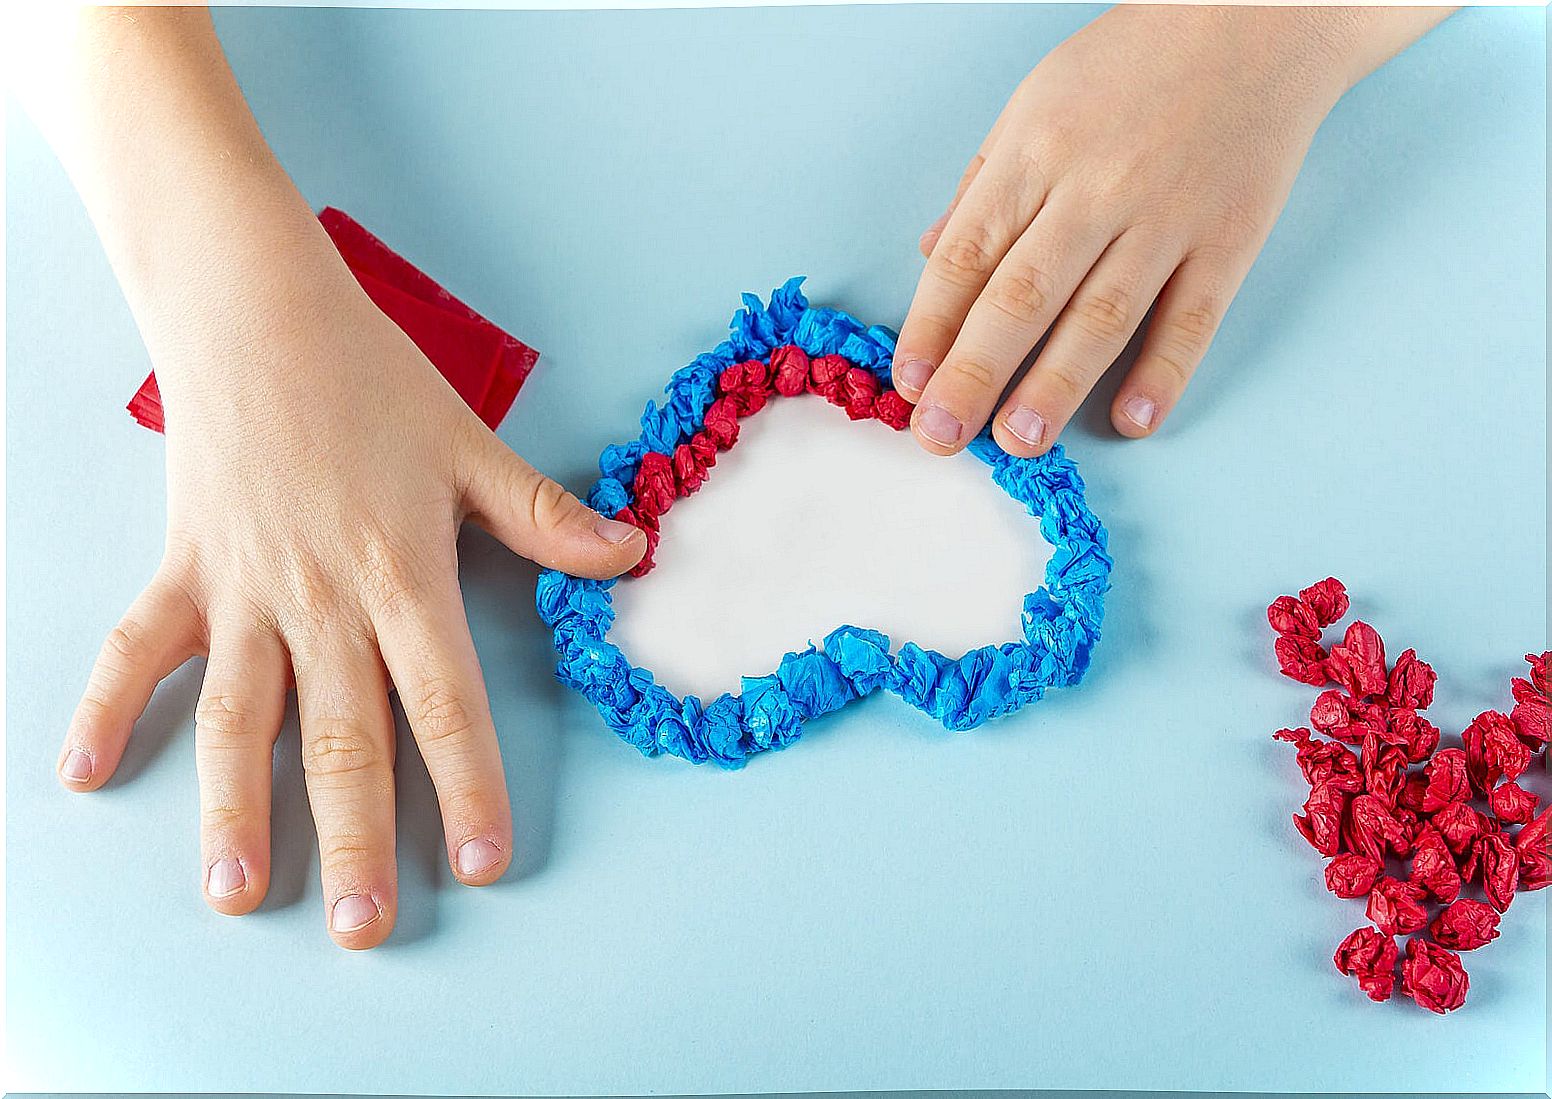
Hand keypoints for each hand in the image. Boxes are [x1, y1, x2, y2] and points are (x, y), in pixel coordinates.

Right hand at [55, 258, 645, 948]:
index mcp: (403, 574)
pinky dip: (104, 707)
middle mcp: (322, 599)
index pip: (445, 700)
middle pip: (342, 735)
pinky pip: (135, 649)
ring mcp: (242, 591)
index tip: (483, 862)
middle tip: (365, 926)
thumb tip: (629, 554)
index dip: (467, 785)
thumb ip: (542, 515)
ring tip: (237, 894)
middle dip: (357, 836)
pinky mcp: (180, 570)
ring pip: (238, 716)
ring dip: (236, 809)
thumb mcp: (469, 445)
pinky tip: (84, 774)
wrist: (258, 313)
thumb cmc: (371, 378)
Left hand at [893, 6, 1445, 456]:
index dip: (931, 327)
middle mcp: (1094, 189)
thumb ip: (982, 187)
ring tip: (1020, 441)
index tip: (909, 384)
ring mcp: (1165, 217)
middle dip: (974, 373)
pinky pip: (1193, 317)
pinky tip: (1132, 419)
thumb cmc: (1128, 65)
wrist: (1254, 20)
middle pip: (1021, 297)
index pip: (966, 257)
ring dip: (1055, 385)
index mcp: (1033, 154)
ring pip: (1100, 315)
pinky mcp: (1229, 239)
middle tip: (942, 436)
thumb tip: (931, 257)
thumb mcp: (1032, 103)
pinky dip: (1163, 372)